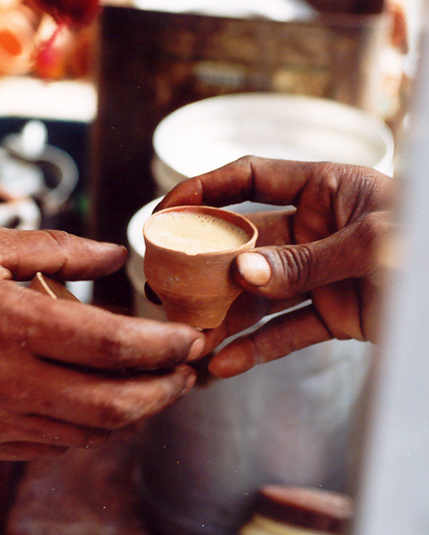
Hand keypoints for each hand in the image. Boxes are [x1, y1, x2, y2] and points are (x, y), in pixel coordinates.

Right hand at [0, 225, 202, 458]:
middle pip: (111, 402)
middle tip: (190, 371)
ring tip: (158, 387)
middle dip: (164, 390)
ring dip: (135, 413)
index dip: (163, 344)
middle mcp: (5, 380)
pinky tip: (106, 405)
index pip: (111, 344)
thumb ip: (60, 250)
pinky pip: (54, 445)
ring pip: (88, 431)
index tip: (191, 339)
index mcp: (10, 322)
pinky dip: (93, 428)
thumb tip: (116, 256)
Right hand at [157, 156, 394, 376]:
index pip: (247, 178)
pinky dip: (257, 349)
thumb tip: (243, 271)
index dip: (203, 190)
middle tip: (164, 287)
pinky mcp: (330, 314)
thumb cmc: (426, 249)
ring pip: (258, 295)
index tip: (166, 212)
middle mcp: (312, 230)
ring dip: (224, 318)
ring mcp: (318, 274)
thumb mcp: (373, 245)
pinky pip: (286, 332)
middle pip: (242, 244)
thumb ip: (305, 260)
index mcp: (322, 190)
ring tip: (190, 339)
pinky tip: (225, 365)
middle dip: (202, 267)